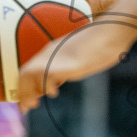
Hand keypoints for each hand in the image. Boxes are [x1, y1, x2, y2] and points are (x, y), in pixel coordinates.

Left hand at [15, 13, 136, 111]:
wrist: (114, 29)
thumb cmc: (104, 40)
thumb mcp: (83, 54)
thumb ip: (72, 62)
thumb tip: (68, 72)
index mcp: (54, 49)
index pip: (32, 68)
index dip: (27, 85)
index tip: (30, 99)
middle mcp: (51, 51)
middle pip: (26, 72)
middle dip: (23, 92)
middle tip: (27, 108)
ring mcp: (57, 56)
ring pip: (30, 73)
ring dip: (29, 92)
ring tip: (34, 105)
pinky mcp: (66, 62)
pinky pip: (45, 74)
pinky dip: (46, 86)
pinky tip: (54, 93)